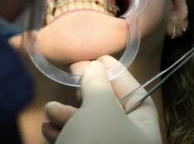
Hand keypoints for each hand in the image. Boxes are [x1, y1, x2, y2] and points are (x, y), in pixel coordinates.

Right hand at [42, 56, 162, 143]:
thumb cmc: (97, 143)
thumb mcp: (100, 107)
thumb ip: (98, 83)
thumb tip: (95, 68)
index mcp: (145, 131)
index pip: (136, 95)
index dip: (118, 74)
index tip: (98, 58)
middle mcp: (128, 143)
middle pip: (110, 110)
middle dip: (87, 94)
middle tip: (71, 79)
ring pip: (88, 127)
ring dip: (67, 115)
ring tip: (52, 110)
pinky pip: (76, 142)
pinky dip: (62, 133)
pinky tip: (49, 129)